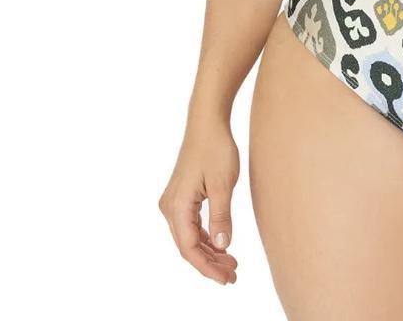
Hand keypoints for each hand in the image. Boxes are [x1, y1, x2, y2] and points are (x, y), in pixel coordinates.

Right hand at [158, 115, 239, 284]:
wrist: (207, 122)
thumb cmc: (216, 148)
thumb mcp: (224, 184)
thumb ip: (221, 217)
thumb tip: (223, 246)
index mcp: (177, 206)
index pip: (189, 248)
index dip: (207, 267)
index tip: (226, 278)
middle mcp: (170, 207)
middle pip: (188, 246)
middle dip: (210, 263)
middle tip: (233, 275)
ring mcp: (174, 202)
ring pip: (189, 237)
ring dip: (209, 251)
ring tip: (231, 264)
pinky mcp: (181, 197)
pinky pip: (191, 225)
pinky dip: (206, 237)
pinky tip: (221, 245)